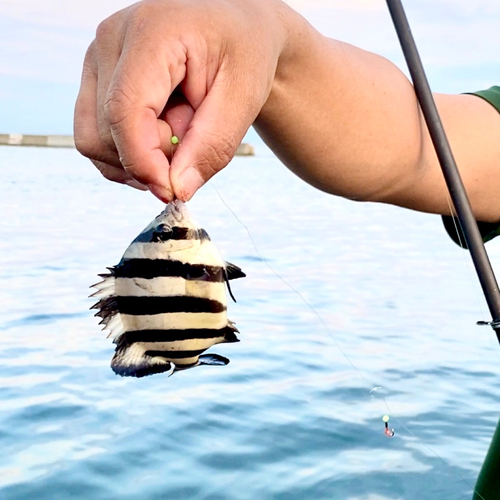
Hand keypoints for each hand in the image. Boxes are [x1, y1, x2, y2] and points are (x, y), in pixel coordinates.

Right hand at [74, 0, 288, 201]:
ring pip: (93, 140)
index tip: (174, 192)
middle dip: (152, 157)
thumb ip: (212, 147)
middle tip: (193, 136)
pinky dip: (128, 152)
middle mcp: (111, 40)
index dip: (144, 162)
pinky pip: (95, 137)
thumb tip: (177, 190)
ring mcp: (98, 59)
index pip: (124, 111)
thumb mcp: (244, 99)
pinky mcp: (97, 79)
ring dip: (139, 156)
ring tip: (178, 130)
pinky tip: (160, 136)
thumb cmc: (244, 52)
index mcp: (152, 33)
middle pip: (106, 133)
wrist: (236, 29)